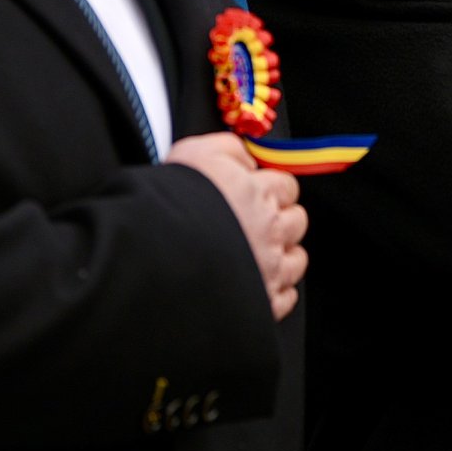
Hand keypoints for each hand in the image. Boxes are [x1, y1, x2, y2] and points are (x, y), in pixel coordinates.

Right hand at [167, 132, 308, 319]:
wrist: (155, 256)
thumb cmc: (171, 205)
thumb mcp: (194, 153)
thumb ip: (228, 149)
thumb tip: (247, 159)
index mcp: (259, 194)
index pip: (286, 186)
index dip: (272, 190)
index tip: (257, 195)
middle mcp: (270, 231)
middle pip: (296, 221)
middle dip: (280, 221)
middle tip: (255, 225)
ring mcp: (268, 269)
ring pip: (296, 260)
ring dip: (282, 257)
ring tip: (257, 256)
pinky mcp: (261, 302)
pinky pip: (285, 297)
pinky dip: (275, 292)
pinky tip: (255, 285)